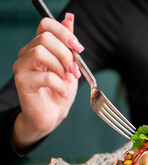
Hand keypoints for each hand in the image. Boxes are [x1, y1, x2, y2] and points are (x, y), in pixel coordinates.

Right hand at [12, 13, 83, 149]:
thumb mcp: (70, 64)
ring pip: (41, 53)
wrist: (52, 114)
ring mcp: (22, 67)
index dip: (64, 33)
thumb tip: (69, 19)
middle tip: (74, 71)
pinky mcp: (22, 83)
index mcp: (39, 46)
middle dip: (67, 55)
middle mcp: (27, 54)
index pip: (45, 25)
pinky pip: (45, 76)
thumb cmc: (61, 90)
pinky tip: (63, 92)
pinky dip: (60, 85)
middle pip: (45, 38)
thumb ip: (68, 43)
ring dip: (61, 68)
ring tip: (67, 81)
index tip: (78, 48)